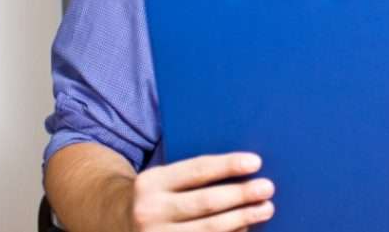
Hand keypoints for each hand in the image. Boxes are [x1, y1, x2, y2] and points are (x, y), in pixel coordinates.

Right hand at [129, 152, 274, 231]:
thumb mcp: (166, 179)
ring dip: (242, 219)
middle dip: (241, 195)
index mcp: (152, 182)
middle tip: (267, 188)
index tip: (256, 162)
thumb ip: (196, 176)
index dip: (228, 166)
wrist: (120, 223)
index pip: (197, 171)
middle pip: (205, 203)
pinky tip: (246, 229)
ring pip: (208, 230)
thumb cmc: (159, 196)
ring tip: (266, 209)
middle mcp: (150, 211)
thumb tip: (246, 170)